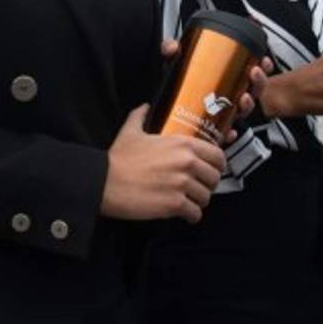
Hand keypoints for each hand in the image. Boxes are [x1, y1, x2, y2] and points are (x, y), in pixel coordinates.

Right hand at [101, 105, 226, 223]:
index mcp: (183, 144)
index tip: (211, 170)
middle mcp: (187, 162)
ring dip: (199, 201)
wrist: (104, 182)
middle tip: (197, 188)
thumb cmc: (118, 158)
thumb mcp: (131, 131)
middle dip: (208, 185)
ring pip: (206, 197)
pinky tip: (184, 215)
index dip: (217, 165)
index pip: (217, 155)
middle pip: (215, 178)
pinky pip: (195, 214)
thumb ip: (140, 117)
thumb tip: (144, 107)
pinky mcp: (175, 204)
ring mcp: (182, 184)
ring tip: (189, 202)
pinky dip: (191, 216)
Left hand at [161, 39, 270, 143]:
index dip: (262, 68)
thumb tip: (173, 47)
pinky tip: (229, 131)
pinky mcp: (212, 131)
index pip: (250, 73)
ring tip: (243, 98)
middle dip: (259, 83)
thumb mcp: (172, 64)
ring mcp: (222, 114)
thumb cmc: (171, 85)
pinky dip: (229, 134)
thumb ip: (170, 50)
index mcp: (225, 80)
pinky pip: (225, 134)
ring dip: (248, 105)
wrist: (156, 113)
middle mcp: (228, 98)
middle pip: (253, 91)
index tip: (264, 61)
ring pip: (243, 111)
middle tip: (253, 73)